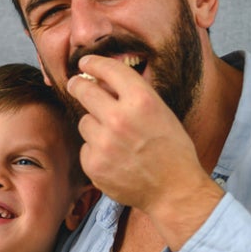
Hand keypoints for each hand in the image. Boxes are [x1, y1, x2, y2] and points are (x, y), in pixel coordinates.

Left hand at [65, 54, 222, 245]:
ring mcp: (104, 143)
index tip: (85, 62)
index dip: (93, 62)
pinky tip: (114, 157)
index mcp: (142, 100)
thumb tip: (102, 81)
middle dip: (78, 85)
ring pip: (84, 121)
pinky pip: (86, 147)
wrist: (174, 190)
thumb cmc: (172, 150)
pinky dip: (95, 150)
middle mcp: (120, 118)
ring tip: (115, 138)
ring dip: (94, 125)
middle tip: (76, 84)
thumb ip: (133, 96)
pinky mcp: (94, 164)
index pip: (108, 69)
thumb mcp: (161, 112)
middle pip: (84, 90)